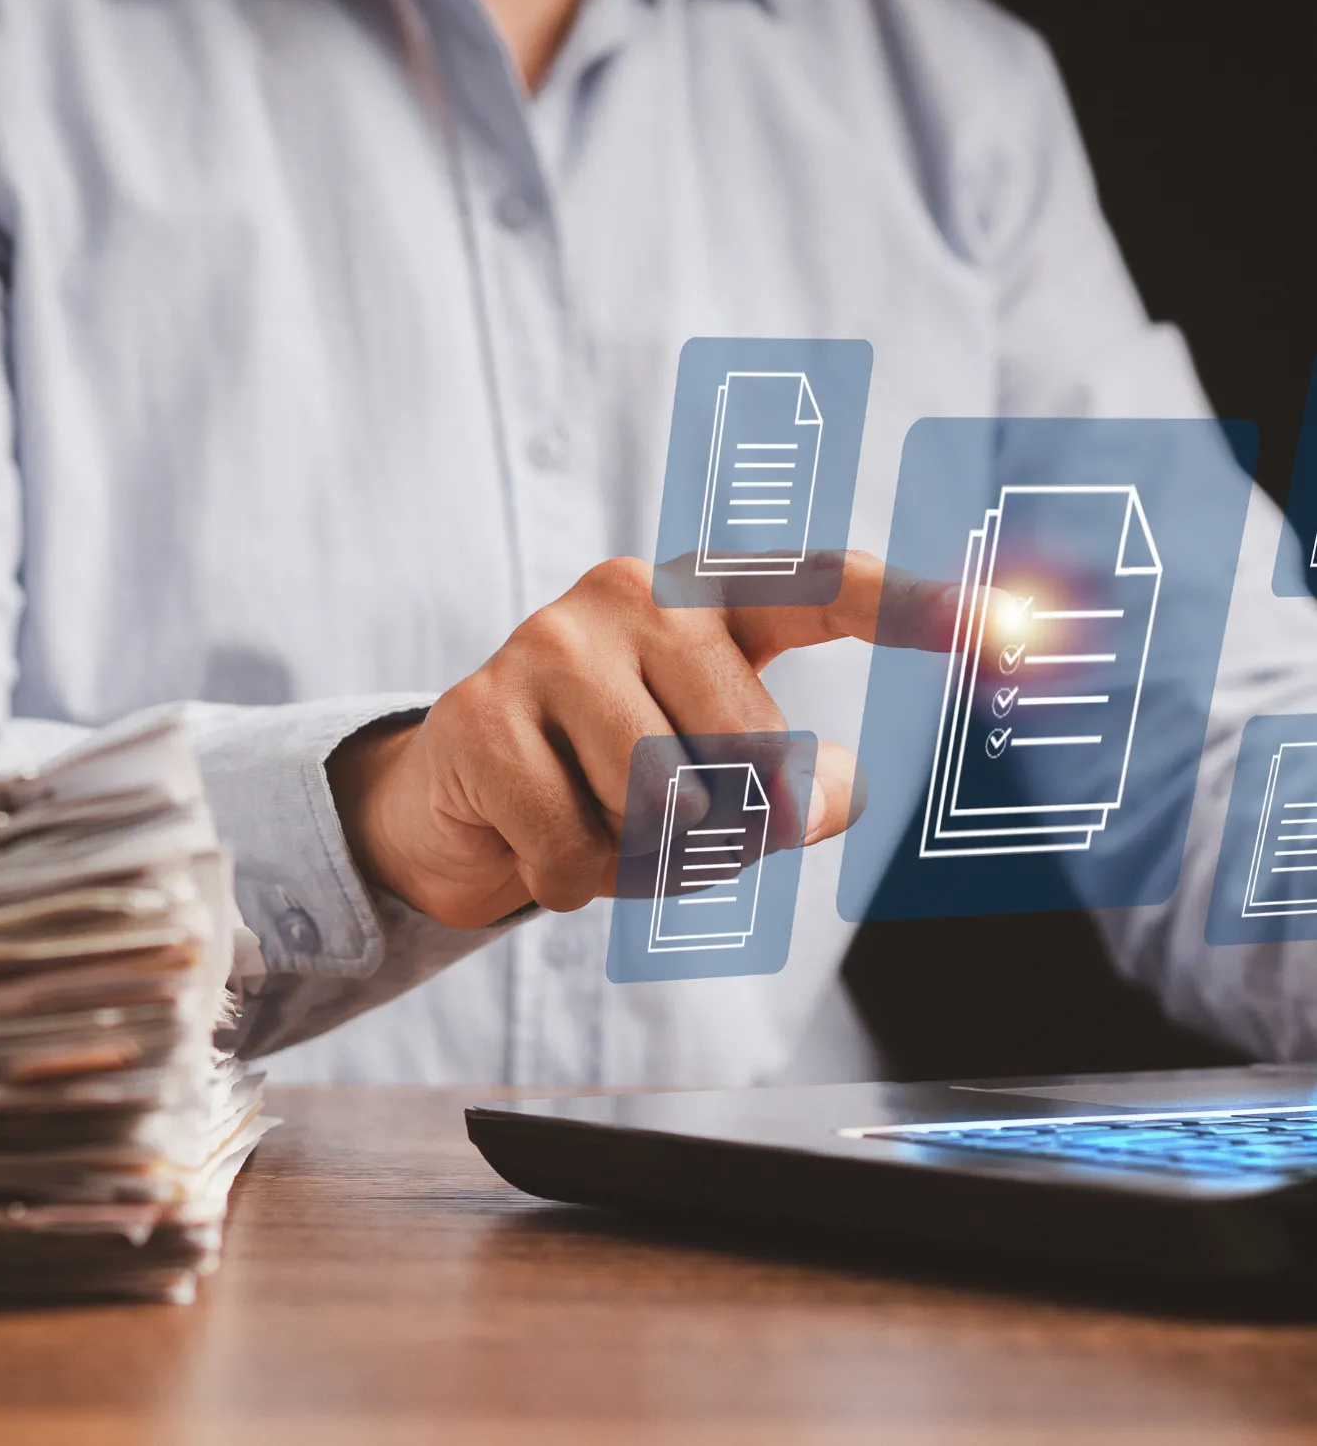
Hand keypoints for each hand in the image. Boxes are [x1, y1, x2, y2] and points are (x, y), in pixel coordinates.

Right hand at [327, 554, 953, 928]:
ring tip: (598, 828)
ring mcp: (549, 643)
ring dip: (641, 860)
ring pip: (663, 805)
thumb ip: (790, 784)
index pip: (822, 590)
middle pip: (752, 754)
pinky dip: (570, 880)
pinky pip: (574, 849)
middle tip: (662, 823)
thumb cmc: (608, 779)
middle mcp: (631, 593)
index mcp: (705, 598)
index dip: (916, 608)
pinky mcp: (480, 713)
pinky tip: (540, 843)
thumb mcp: (712, 780)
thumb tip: (836, 790)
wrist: (463, 799)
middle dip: (720, 827)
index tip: (1007, 622)